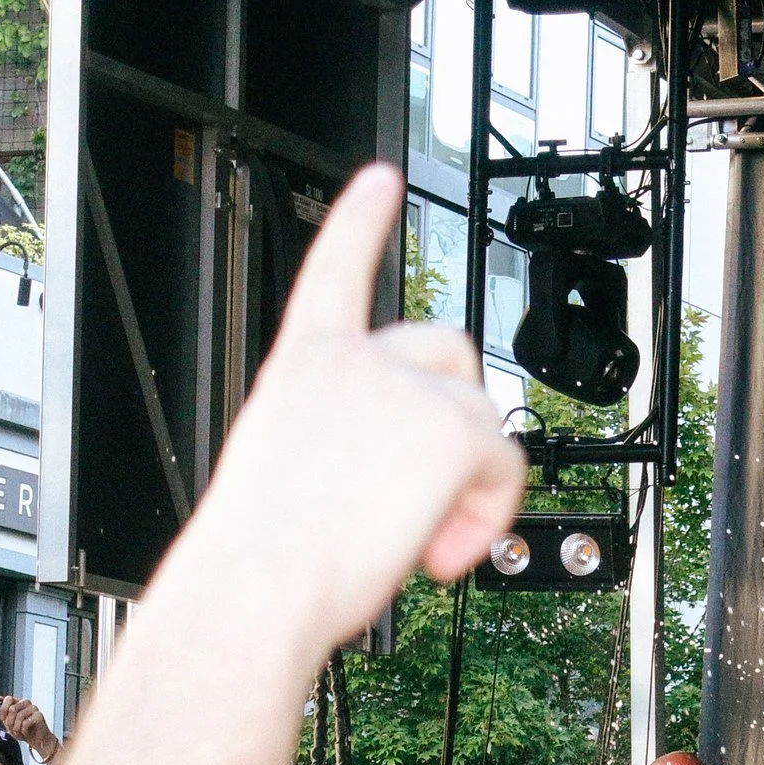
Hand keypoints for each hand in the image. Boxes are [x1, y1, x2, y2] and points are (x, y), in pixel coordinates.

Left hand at [0, 696, 59, 762]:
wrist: (38, 740)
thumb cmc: (23, 731)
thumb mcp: (10, 723)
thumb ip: (5, 713)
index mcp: (18, 703)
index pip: (9, 699)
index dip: (3, 709)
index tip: (1, 718)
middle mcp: (26, 703)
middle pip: (13, 708)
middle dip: (10, 721)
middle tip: (12, 729)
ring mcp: (34, 708)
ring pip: (19, 716)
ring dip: (16, 728)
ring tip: (18, 732)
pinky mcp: (39, 716)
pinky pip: (26, 723)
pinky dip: (23, 731)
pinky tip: (25, 733)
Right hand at [187, 164, 525, 647]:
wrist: (258, 584)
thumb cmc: (260, 557)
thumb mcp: (292, 471)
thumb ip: (348, 444)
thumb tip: (408, 483)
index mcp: (302, 366)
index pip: (334, 269)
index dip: (361, 221)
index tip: (380, 180)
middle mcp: (353, 360)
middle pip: (447, 350)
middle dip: (457, 412)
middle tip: (433, 487)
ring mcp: (405, 387)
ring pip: (484, 418)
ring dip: (470, 484)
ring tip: (423, 538)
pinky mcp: (451, 427)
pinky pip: (506, 464)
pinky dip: (487, 514)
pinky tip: (442, 550)